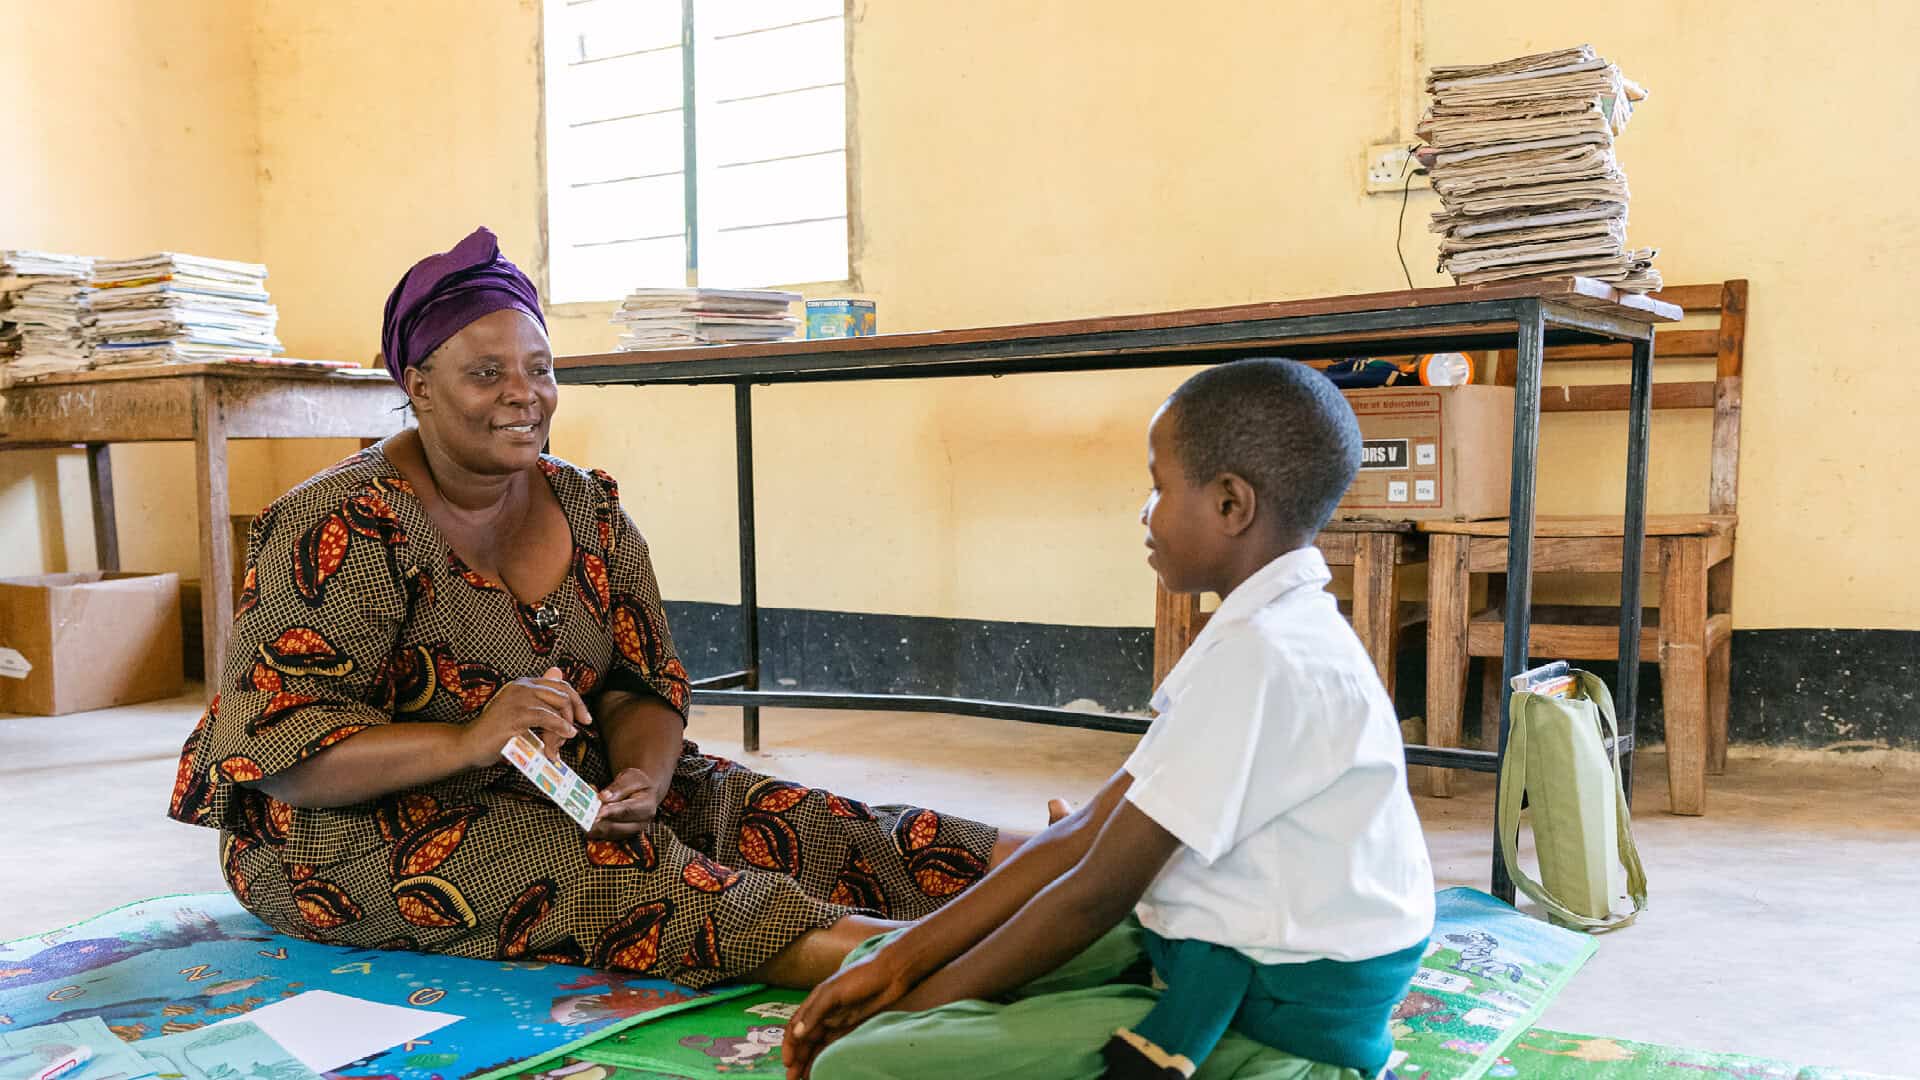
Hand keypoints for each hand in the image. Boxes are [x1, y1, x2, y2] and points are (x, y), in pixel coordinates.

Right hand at [462, 667, 591, 768]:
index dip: (577, 702)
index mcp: (524, 684)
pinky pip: (548, 719)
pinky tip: (563, 738)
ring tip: (555, 748)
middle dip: (572, 717)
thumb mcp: (523, 715)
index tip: (585, 719)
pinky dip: (559, 729)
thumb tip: (559, 673)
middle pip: (563, 695)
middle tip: (571, 737)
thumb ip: (542, 701)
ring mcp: (519, 699)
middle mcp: (522, 686)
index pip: (560, 685)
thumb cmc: (496, 733)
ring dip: (562, 732)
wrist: (469, 745)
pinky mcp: (517, 715)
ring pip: (557, 709)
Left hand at [585, 767, 664, 838]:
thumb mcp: (630, 778)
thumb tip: (603, 797)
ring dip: (591, 824)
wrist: (642, 791)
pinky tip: (585, 815)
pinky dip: (591, 826)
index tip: (597, 811)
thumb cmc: (636, 783)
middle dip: (597, 821)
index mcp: (647, 807)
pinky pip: (602, 835)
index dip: (611, 811)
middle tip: (581, 814)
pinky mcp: (619, 836)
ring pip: (606, 834)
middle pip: (615, 827)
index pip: (627, 811)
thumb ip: (617, 787)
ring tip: (581, 811)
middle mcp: (640, 824)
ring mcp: (629, 832)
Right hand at [784, 948, 915, 1079]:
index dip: (789, 1045)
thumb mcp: (833, 992)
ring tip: (804, 1078)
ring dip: (810, 1060)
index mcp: (815, 1001)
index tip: (788, 1062)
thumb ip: (815, 1013)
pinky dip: (826, 1056)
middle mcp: (824, 1012)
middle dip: (798, 1058)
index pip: (795, 1026)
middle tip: (793, 1078)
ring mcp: (838, 1021)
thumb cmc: (861, 976)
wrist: (891, 973)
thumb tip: (798, 1034)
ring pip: (818, 1045)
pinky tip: (822, 1068)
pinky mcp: (852, 1027)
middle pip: (806, 1039)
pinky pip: (834, 1045)